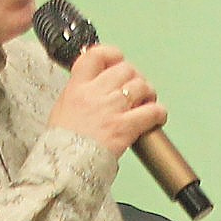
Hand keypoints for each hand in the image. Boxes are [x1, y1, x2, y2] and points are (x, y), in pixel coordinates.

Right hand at [48, 42, 167, 155]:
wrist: (64, 165)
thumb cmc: (61, 144)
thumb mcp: (62, 109)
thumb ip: (80, 93)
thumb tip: (95, 88)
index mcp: (77, 87)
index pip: (96, 55)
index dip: (112, 54)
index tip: (118, 60)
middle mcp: (95, 93)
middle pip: (125, 68)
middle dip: (134, 76)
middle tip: (136, 88)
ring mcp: (112, 108)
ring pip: (141, 86)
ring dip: (148, 92)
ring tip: (148, 101)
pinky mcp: (125, 127)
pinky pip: (152, 111)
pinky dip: (158, 112)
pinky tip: (157, 117)